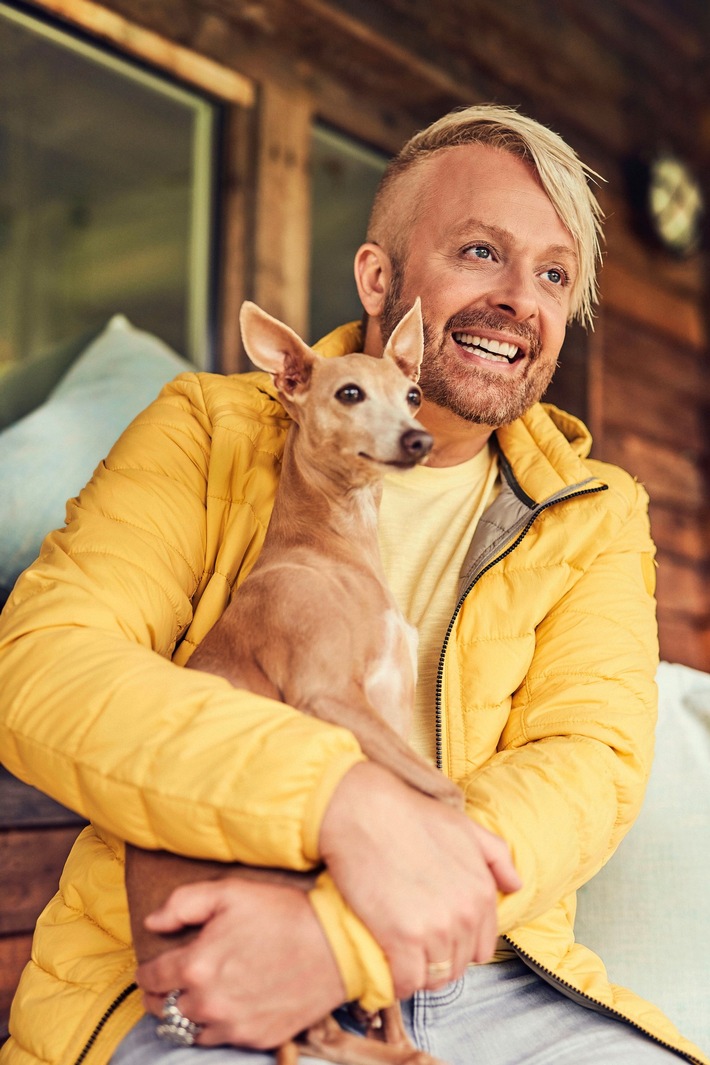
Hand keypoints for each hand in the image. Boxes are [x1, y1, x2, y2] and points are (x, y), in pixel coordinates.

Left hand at [136, 877, 345, 1048]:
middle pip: (165, 1010)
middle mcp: (210, 1003)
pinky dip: (217, 1026)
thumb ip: (183, 904)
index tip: (149, 969)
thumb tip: (152, 923)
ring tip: (193, 999)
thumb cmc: (282, 913)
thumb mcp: (230, 892)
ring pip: (189, 1031)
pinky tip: (225, 1007)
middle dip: (161, 996)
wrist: (335, 945)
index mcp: (198, 965)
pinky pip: (222, 1040)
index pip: (152, 980)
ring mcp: (234, 1026)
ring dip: (186, 1016)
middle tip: (167, 985)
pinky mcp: (257, 1038)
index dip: (145, 973)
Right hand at [319, 761, 520, 997]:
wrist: (364, 812)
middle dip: (437, 959)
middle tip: (412, 943)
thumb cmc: (409, 816)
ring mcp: (435, 929)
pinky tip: (385, 961)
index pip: (480, 948)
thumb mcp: (463, 827)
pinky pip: (406, 983)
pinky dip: (396, 980)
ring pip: (433, 978)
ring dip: (416, 971)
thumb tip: (515, 884)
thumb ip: (495, 856)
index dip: (458, 945)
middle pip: (457, 966)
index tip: (434, 934)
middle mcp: (465, 915)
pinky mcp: (402, 940)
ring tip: (397, 952)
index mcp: (481, 893)